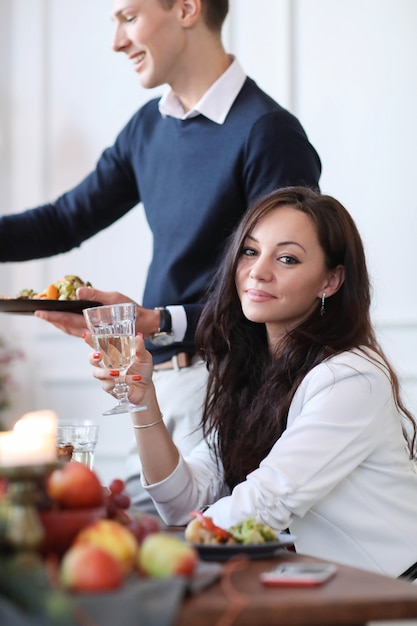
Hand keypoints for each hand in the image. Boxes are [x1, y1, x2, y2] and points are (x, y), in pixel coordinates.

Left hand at [34, 287, 158, 337]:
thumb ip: (96, 295)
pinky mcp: (98, 333)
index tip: (40, 312)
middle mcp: (92, 331)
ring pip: (71, 330)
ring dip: (58, 323)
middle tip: (39, 313)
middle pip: (66, 327)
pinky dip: (68, 325)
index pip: (68, 320)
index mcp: (94, 324)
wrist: (145, 324)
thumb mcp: (115, 298)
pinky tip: (64, 320)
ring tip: (48, 316)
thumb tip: (78, 291)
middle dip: (52, 321)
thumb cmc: (132, 311)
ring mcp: (95, 334)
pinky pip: (78, 330)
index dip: (53, 317)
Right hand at [90, 334, 154, 406]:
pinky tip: (128, 380)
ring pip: (97, 373)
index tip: (87, 335)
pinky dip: (118, 382)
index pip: (99, 345)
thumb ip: (140, 348)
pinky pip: (108, 385)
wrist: (146, 388)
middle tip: (98, 355)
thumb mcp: (144, 357)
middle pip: (92, 359)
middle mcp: (107, 364)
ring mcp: (107, 376)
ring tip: (116, 373)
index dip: (91, 340)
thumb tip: (139, 336)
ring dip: (105, 372)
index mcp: (113, 353)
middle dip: (92, 357)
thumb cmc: (142, 370)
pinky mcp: (110, 387)